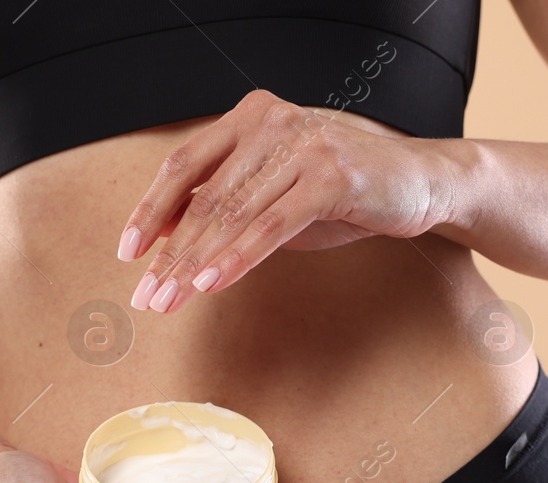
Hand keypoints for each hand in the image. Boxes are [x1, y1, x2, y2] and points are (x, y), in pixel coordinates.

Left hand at [116, 88, 453, 312]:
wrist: (419, 183)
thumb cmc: (342, 193)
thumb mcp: (274, 198)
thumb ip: (227, 208)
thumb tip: (169, 239)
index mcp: (249, 118)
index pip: (184, 164)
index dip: (151, 210)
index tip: (127, 252)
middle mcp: (271, 122)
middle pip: (204, 195)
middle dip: (170, 252)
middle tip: (146, 295)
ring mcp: (301, 144)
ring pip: (233, 213)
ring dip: (197, 262)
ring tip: (171, 299)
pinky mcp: (330, 175)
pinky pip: (272, 224)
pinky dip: (239, 257)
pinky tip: (214, 284)